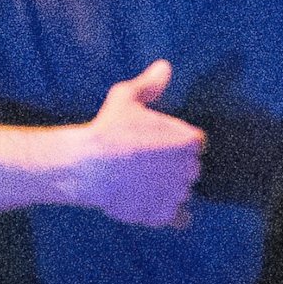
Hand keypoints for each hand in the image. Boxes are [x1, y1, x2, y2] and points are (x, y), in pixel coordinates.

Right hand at [73, 59, 205, 227]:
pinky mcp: (165, 215)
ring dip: (169, 189)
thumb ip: (149, 85)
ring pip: (182, 192)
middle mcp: (190, 169)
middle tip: (146, 163)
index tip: (157, 144)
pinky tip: (153, 204)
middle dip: (174, 167)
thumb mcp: (126, 98)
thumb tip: (164, 67)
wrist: (88, 167)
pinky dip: (169, 213)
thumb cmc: (108, 130)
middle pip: (190, 169)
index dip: (176, 143)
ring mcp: (178, 194)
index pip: (194, 144)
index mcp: (188, 140)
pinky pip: (178, 217)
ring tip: (142, 182)